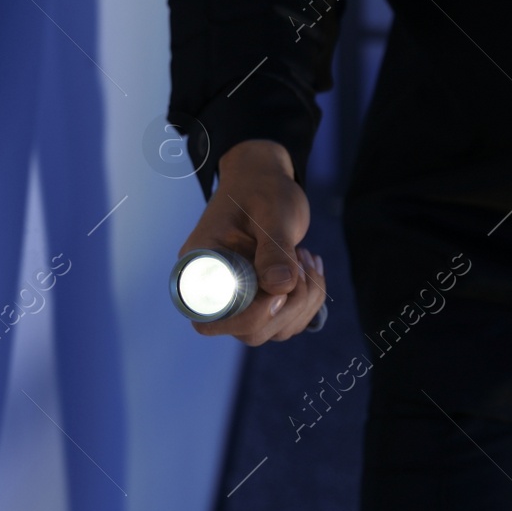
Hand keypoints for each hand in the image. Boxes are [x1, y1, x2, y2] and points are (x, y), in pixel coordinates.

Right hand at [177, 139, 326, 344]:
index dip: (250, 316)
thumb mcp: (272, 213)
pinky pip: (289, 321)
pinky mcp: (262, 299)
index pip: (212, 319)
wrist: (264, 179)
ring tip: (306, 257)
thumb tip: (280, 288)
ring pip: (275, 330)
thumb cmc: (261, 188)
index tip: (280, 290)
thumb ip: (275, 249)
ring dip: (305, 301)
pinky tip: (311, 267)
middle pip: (249, 332)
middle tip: (301, 264)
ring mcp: (241, 298)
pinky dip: (310, 300)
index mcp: (200, 266)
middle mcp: (216, 289)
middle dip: (289, 307)